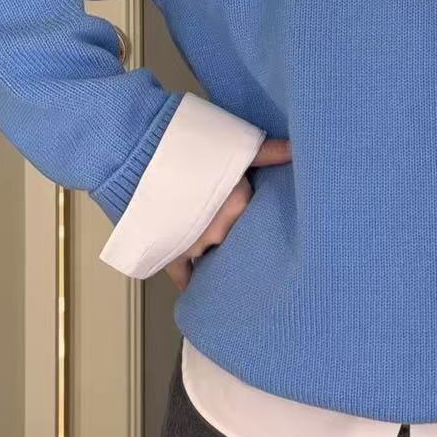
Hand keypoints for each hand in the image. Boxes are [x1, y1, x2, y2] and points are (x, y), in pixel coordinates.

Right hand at [164, 135, 291, 291]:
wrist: (140, 156)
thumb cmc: (189, 147)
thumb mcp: (233, 145)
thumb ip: (267, 151)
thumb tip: (297, 149)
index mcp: (239, 205)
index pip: (254, 214)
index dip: (252, 210)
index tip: (257, 212)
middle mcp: (220, 231)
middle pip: (232, 234)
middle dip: (231, 228)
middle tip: (227, 218)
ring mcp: (193, 245)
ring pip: (209, 249)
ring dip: (209, 243)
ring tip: (209, 236)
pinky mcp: (168, 251)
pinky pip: (182, 274)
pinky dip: (188, 281)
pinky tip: (195, 291)